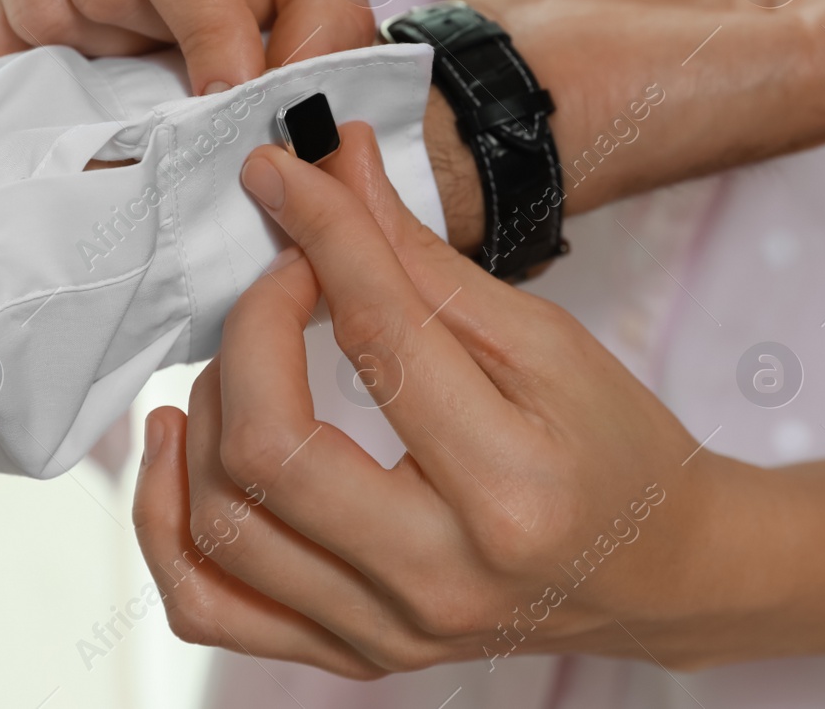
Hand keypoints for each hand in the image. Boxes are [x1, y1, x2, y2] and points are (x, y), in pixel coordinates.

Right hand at [0, 0, 371, 93]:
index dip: (200, 21)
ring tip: (180, 1)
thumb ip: (325, 8)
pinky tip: (127, 7)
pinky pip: (2, 19)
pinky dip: (73, 44)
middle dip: (175, 27)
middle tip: (231, 5)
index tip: (241, 81)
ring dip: (126, 40)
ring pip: (43, 8)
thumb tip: (270, 90)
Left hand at [132, 125, 717, 674]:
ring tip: (243, 355)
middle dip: (251, 329)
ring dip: (203, 413)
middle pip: (271, 449)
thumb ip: (426, 263)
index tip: (285, 173)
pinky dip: (167, 522)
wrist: (656, 572)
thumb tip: (339, 170)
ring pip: (221, 529)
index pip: (381, 340)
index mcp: (511, 488)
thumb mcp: (546, 343)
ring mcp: (389, 632)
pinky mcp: (354, 655)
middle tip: (285, 275)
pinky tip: (181, 449)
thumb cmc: (618, 450)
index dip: (322, 235)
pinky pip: (210, 608)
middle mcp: (440, 579)